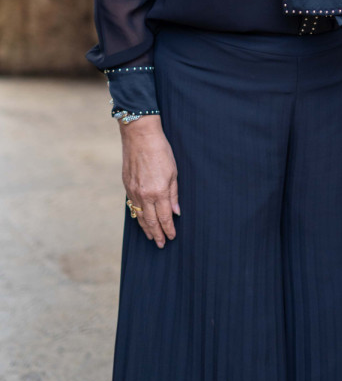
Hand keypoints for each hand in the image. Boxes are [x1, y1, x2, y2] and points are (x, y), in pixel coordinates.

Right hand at [119, 115, 179, 247]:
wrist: (139, 136)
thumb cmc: (160, 150)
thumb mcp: (173, 171)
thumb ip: (174, 193)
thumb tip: (176, 211)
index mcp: (159, 191)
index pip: (164, 217)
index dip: (168, 229)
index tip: (171, 237)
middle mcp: (145, 194)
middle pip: (151, 221)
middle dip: (157, 234)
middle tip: (160, 244)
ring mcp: (134, 191)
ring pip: (140, 216)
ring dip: (146, 228)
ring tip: (151, 237)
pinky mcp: (127, 186)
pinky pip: (132, 206)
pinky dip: (137, 216)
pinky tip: (141, 221)